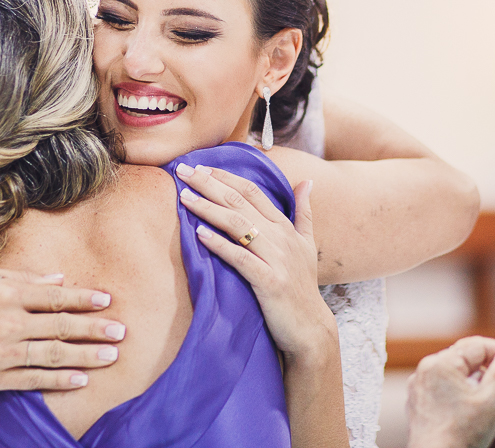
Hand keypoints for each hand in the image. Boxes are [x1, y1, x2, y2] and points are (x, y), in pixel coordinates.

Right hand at [0, 266, 126, 392]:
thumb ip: (24, 279)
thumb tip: (60, 279)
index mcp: (5, 294)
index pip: (54, 296)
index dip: (83, 298)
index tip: (107, 300)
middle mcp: (6, 323)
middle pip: (60, 327)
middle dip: (94, 328)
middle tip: (121, 330)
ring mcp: (1, 353)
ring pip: (52, 355)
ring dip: (86, 356)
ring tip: (111, 355)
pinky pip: (34, 380)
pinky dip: (60, 381)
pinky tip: (82, 379)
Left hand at [175, 163, 336, 361]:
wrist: (310, 329)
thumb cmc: (302, 287)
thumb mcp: (306, 245)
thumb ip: (304, 212)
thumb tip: (307, 181)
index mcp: (285, 227)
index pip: (253, 192)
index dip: (226, 177)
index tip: (201, 166)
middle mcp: (281, 238)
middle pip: (240, 202)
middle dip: (210, 184)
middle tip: (183, 171)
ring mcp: (276, 259)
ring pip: (238, 226)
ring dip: (209, 209)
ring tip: (185, 197)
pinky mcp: (269, 282)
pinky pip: (240, 258)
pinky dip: (220, 245)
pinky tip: (199, 234)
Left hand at [406, 335, 494, 447]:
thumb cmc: (463, 435)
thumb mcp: (493, 400)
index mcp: (440, 363)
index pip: (480, 346)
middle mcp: (426, 371)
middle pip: (473, 365)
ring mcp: (422, 389)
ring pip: (465, 382)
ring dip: (489, 396)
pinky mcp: (423, 407)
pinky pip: (453, 396)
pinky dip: (473, 404)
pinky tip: (486, 424)